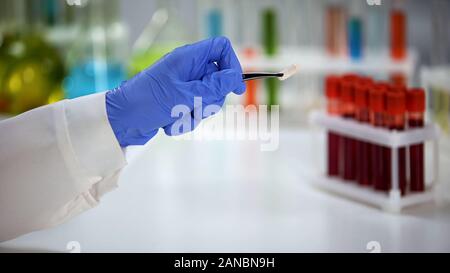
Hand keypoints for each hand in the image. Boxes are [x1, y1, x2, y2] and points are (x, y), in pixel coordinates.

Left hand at [105, 37, 245, 146]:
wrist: (121, 122)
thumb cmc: (146, 101)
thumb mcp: (183, 95)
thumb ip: (212, 87)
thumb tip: (235, 78)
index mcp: (188, 58)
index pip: (220, 49)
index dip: (232, 65)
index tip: (235, 88)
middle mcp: (187, 70)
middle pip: (217, 80)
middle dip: (209, 100)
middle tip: (195, 107)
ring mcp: (183, 87)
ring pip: (207, 101)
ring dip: (194, 115)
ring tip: (175, 117)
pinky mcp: (179, 103)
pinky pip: (195, 113)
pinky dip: (184, 122)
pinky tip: (167, 123)